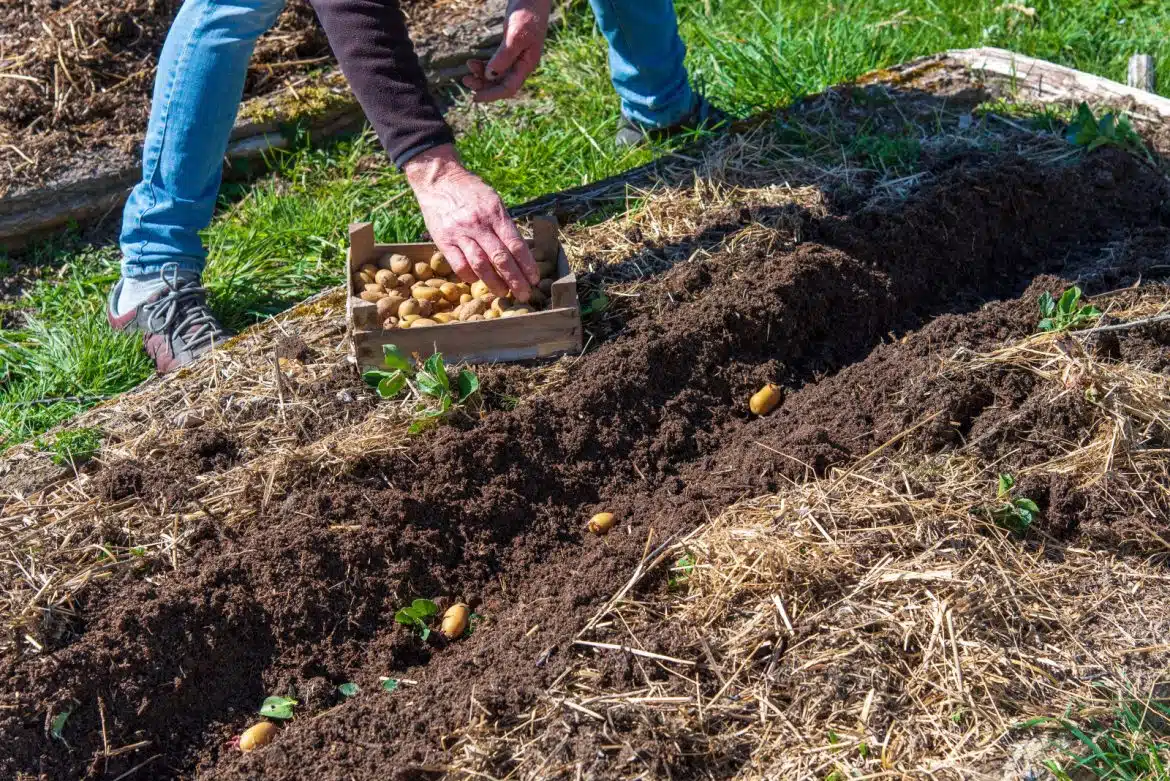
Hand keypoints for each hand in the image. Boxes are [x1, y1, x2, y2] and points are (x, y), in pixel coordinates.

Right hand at [403, 144, 537, 300]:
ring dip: (495, 283)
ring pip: (481, 265)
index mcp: (495, 213)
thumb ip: (504, 223)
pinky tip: (478, 281)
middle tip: (525, 294)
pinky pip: (459, 265)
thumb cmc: (470, 190)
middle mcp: (478, 224)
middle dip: (516, 280)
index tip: (534, 278)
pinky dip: (470, 276)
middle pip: (501, 258)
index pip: (516, 244)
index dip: (527, 265)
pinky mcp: (443, 240)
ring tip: (504, 293)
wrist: (438, 179)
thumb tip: (519, 250)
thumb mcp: (493, 199)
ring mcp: (460, 233)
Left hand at [461, 0, 550, 101]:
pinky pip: (496, 64)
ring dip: (481, 76)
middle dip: (484, 85)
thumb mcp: (516, 35)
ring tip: (468, 67)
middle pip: (502, 83)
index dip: (492, 95)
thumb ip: (504, 56)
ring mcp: (517, 56)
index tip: (474, 97)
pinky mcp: (510, 48)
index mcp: (527, 64)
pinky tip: (472, 62)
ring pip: (497, 74)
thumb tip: (490, 76)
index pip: (509, 88)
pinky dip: (484, 66)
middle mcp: (522, 64)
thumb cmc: (527, 13)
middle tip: (465, 81)